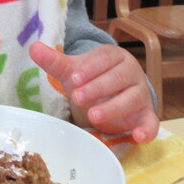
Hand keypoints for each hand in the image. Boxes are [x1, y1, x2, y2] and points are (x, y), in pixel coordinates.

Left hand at [29, 41, 158, 142]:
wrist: (112, 95)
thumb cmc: (92, 79)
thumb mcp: (73, 71)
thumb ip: (54, 61)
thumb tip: (32, 47)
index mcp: (114, 57)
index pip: (104, 59)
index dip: (90, 68)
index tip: (74, 78)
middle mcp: (131, 72)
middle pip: (118, 78)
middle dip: (98, 88)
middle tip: (78, 98)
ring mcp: (140, 94)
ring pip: (131, 98)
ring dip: (114, 107)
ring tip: (93, 117)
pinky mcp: (146, 115)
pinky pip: (151, 122)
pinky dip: (147, 129)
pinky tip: (138, 136)